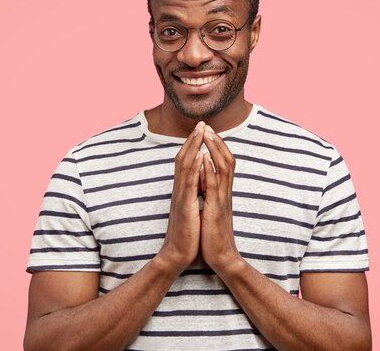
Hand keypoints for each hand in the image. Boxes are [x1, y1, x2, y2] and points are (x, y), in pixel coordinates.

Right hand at [158, 121, 204, 272]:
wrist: (177, 255)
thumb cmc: (187, 233)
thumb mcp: (192, 209)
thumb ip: (194, 194)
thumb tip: (200, 182)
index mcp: (183, 190)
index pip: (186, 162)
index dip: (192, 145)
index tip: (202, 130)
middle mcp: (179, 190)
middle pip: (183, 159)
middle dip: (192, 140)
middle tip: (201, 123)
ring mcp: (181, 198)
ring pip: (185, 167)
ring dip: (192, 148)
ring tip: (200, 132)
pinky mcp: (185, 208)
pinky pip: (189, 184)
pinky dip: (194, 169)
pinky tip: (199, 156)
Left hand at [200, 126, 241, 270]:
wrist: (222, 257)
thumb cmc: (214, 235)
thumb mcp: (212, 210)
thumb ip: (211, 195)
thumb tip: (205, 181)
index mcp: (223, 193)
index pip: (225, 164)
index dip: (218, 147)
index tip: (209, 132)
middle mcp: (225, 193)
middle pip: (227, 160)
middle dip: (217, 142)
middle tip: (208, 126)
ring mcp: (222, 200)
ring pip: (223, 168)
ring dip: (215, 149)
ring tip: (207, 134)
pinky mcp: (215, 209)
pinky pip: (213, 185)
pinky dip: (209, 169)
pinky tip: (204, 157)